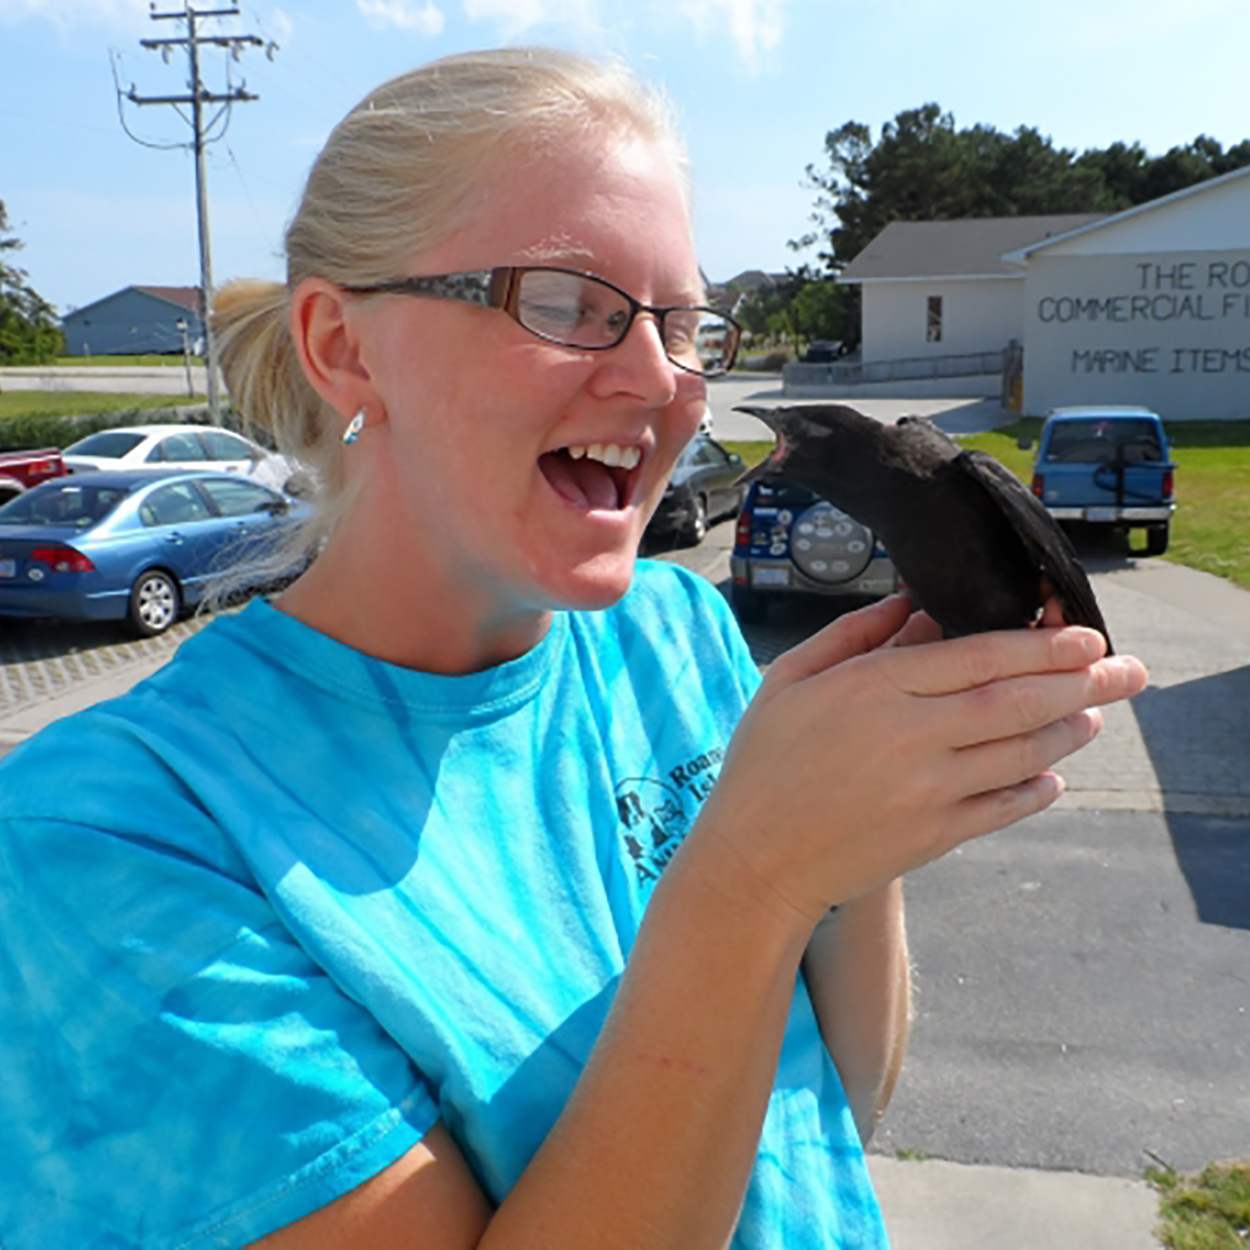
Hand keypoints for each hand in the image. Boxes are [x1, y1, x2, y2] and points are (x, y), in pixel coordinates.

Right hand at [691, 595, 1146, 928]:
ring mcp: (928, 791)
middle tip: (1128, 668)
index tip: (1086, 635)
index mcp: (873, 687)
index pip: (979, 656)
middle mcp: (911, 736)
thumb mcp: (790, 679)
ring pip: (1023, 752)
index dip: (1042, 645)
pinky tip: (1054, 774)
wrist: (754, 859)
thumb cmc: (764, 763)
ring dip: (1069, 730)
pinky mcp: (936, 837)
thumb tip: (913, 603)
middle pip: (1018, 701)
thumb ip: (853, 635)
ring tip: (1097, 713)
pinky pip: (1005, 806)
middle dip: (1083, 681)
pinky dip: (1038, 788)